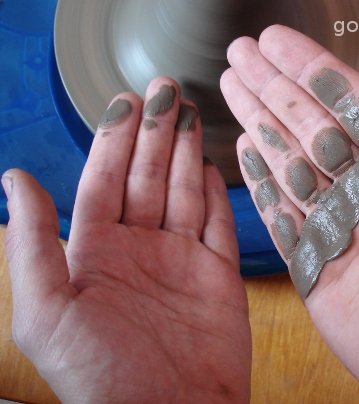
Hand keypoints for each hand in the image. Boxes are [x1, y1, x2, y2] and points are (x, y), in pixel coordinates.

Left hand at [2, 78, 249, 402]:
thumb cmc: (103, 379)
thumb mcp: (46, 313)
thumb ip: (32, 244)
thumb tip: (16, 179)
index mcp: (95, 254)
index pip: (105, 181)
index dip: (115, 140)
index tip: (127, 101)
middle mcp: (139, 250)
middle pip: (147, 177)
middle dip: (156, 132)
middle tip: (166, 90)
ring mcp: (181, 260)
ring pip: (183, 192)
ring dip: (185, 152)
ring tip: (189, 112)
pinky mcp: (218, 275)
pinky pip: (217, 225)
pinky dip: (215, 194)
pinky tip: (211, 164)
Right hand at [222, 26, 358, 400]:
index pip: (350, 103)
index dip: (312, 68)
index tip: (278, 40)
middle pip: (309, 125)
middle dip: (273, 86)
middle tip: (239, 52)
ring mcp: (338, 228)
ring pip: (288, 162)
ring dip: (259, 123)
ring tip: (231, 87)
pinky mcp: (315, 265)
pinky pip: (280, 215)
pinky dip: (258, 183)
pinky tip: (242, 151)